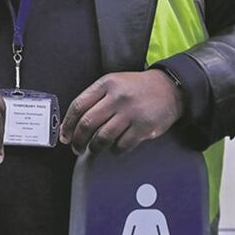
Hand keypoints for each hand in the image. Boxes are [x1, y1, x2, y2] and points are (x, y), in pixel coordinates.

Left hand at [59, 70, 183, 155]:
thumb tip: (71, 124)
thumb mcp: (113, 84)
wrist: (169, 89)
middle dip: (78, 140)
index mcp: (106, 84)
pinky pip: (122, 145)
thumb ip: (93, 100)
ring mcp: (131, 112)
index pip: (78, 105)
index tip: (65, 135)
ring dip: (94, 148)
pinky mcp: (144, 127)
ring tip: (94, 149)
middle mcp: (117, 97)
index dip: (68, 124)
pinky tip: (114, 148)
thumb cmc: (136, 88)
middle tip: (76, 148)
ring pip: (103, 137)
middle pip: (88, 123)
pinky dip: (115, 150)